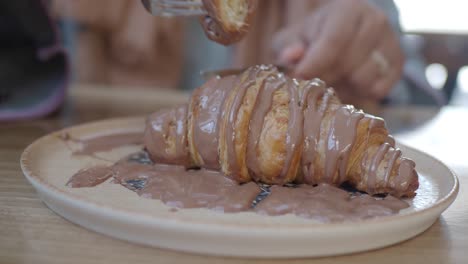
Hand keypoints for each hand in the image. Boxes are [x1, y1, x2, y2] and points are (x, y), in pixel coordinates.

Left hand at [272, 0, 403, 100]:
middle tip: (314, 77)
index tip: (299, 78)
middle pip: (347, 63)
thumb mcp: (293, 38)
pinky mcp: (398, 65)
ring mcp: (391, 42)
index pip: (333, 41)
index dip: (314, 64)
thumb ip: (288, 46)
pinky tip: (351, 82)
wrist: (341, 38)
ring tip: (334, 76)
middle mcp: (375, 21)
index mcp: (348, 9)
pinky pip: (378, 90)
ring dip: (344, 85)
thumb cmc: (313, 38)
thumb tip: (291, 57)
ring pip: (363, 79)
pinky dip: (361, 92)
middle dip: (325, 76)